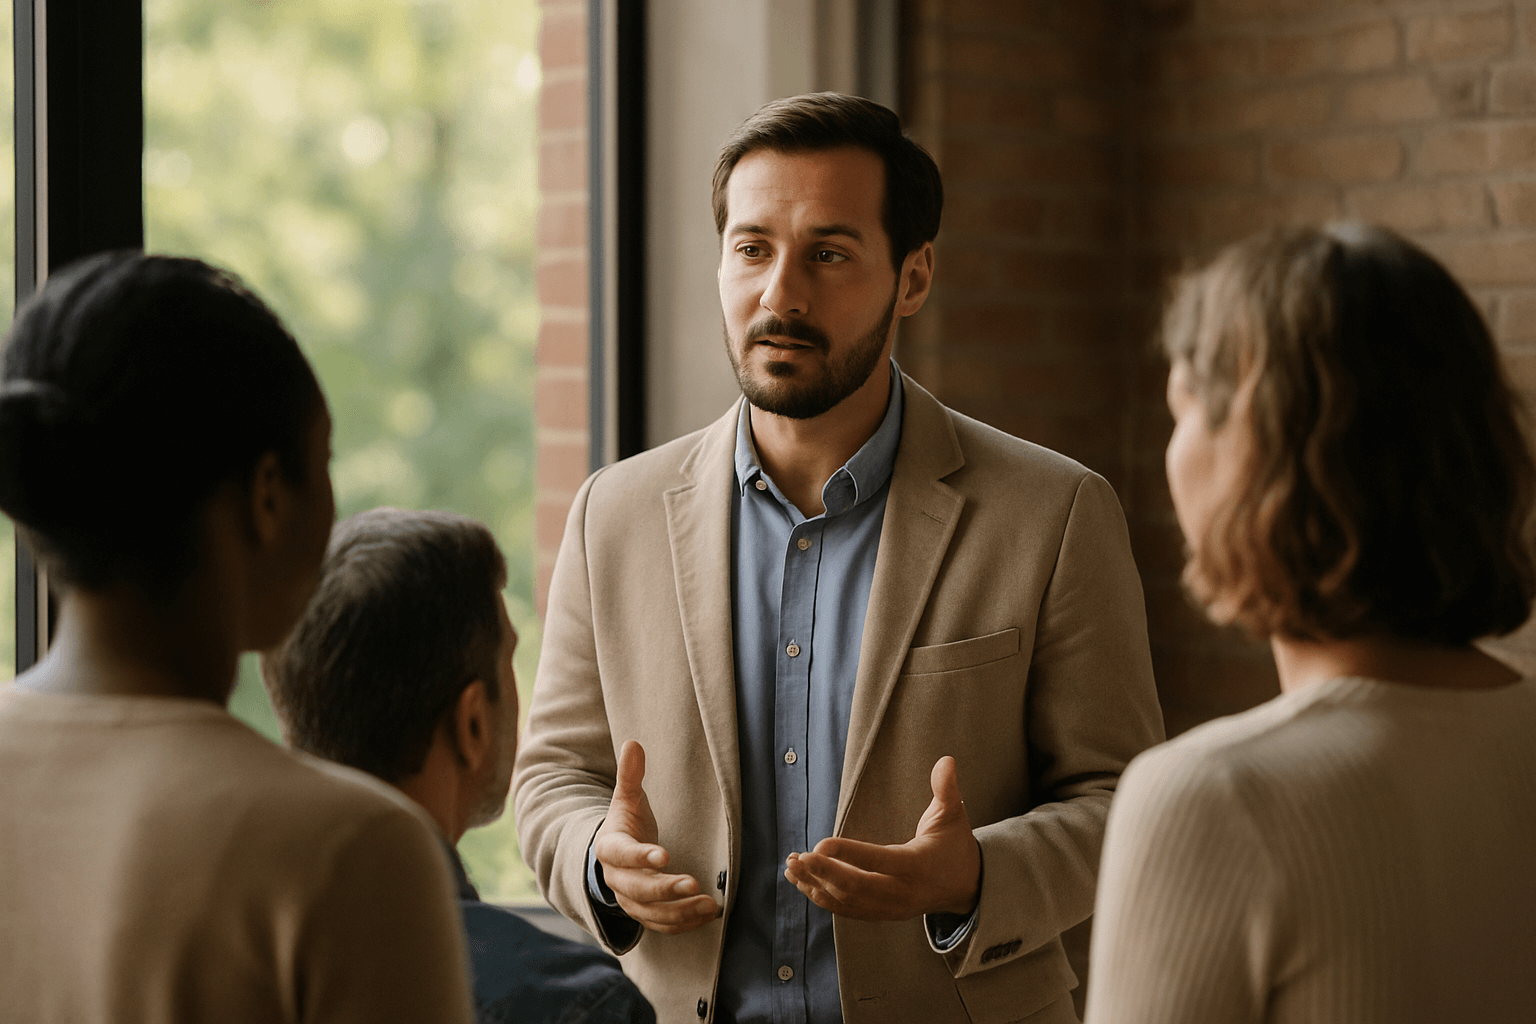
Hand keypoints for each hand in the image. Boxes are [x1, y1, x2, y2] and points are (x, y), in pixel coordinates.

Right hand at [592, 740, 720, 933]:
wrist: (614, 856)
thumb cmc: (626, 824)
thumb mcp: (626, 799)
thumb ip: (630, 775)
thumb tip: (632, 743)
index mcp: (610, 848)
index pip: (622, 855)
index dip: (641, 856)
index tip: (664, 855)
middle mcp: (616, 879)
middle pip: (637, 890)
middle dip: (666, 890)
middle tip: (694, 885)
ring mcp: (629, 900)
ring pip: (650, 913)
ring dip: (680, 912)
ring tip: (709, 904)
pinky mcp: (643, 913)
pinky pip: (661, 924)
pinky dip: (683, 923)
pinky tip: (706, 914)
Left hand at [784, 755, 980, 920]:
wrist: (965, 887)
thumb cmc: (954, 845)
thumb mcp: (953, 815)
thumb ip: (946, 788)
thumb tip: (946, 760)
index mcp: (917, 866)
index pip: (879, 861)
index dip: (849, 854)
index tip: (821, 842)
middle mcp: (902, 892)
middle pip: (857, 888)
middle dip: (824, 873)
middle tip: (799, 857)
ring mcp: (890, 908)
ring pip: (847, 901)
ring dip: (816, 885)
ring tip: (791, 865)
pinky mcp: (880, 914)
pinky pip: (847, 909)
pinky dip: (822, 896)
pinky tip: (802, 881)